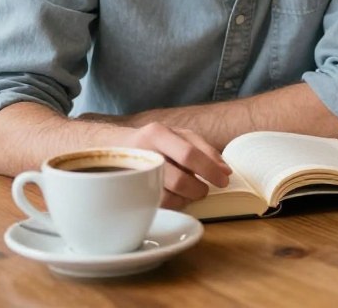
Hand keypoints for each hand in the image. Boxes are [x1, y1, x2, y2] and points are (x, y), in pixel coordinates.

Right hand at [113, 122, 231, 208]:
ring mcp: (132, 175)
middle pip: (179, 179)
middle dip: (198, 189)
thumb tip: (225, 170)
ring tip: (191, 192)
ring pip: (167, 196)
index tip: (224, 180)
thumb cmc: (154, 142)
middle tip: (205, 190)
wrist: (112, 148)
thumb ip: (204, 149)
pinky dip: (173, 204)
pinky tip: (177, 197)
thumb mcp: (179, 135)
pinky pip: (156, 205)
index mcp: (157, 133)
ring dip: (186, 198)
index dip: (209, 169)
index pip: (188, 154)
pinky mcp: (127, 192)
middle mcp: (142, 152)